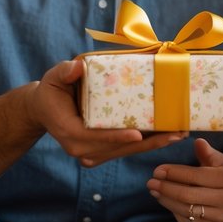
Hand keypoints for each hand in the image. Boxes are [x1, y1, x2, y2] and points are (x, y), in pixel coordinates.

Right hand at [34, 59, 184, 167]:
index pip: (95, 137)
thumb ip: (65, 72)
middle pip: (118, 148)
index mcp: (69, 132)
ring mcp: (91, 154)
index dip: (116, 137)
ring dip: (153, 145)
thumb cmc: (51, 91)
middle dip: (148, 143)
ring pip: (125, 152)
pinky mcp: (100, 153)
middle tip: (175, 133)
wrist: (44, 109)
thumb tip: (78, 67)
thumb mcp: (54, 78)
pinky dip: (146, 144)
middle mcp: (81, 149)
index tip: (138, 135)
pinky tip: (167, 136)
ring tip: (178, 134)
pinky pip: (125, 150)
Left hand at [146, 138, 222, 221]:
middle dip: (166, 189)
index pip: (196, 176)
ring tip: (155, 192)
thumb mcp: (220, 159)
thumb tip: (197, 141)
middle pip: (189, 196)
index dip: (174, 173)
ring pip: (187, 212)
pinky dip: (176, 215)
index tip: (157, 170)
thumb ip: (207, 152)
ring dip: (167, 202)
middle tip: (150, 183)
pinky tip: (168, 203)